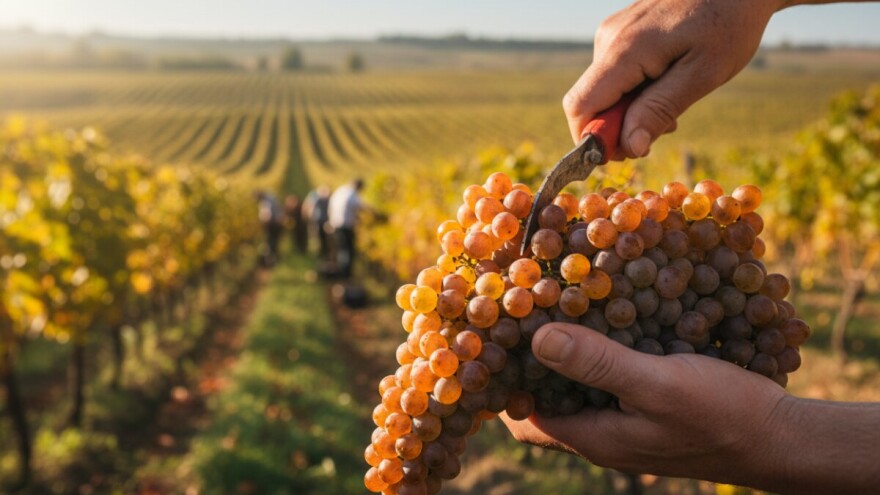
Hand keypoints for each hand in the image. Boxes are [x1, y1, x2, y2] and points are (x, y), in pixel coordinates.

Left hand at [500, 322, 791, 486]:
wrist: (781, 436)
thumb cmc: (720, 416)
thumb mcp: (657, 385)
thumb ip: (598, 364)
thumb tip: (537, 338)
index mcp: (592, 436)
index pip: (523, 416)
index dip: (501, 380)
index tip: (491, 333)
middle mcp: (601, 430)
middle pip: (545, 396)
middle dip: (529, 359)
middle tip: (521, 307)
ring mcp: (624, 416)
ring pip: (577, 381)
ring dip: (566, 347)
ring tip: (555, 297)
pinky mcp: (648, 399)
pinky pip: (611, 371)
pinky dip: (601, 343)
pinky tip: (605, 308)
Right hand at [564, 0, 782, 158]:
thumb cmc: (729, 24)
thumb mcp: (703, 73)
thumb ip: (661, 109)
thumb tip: (629, 147)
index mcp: (625, 50)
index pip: (580, 106)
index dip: (593, 138)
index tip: (626, 152)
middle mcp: (609, 39)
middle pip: (590, 101)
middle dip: (619, 127)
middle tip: (664, 129)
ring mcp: (613, 32)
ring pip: (604, 90)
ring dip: (631, 109)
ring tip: (675, 100)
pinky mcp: (622, 30)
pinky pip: (615, 73)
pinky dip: (635, 90)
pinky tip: (668, 81)